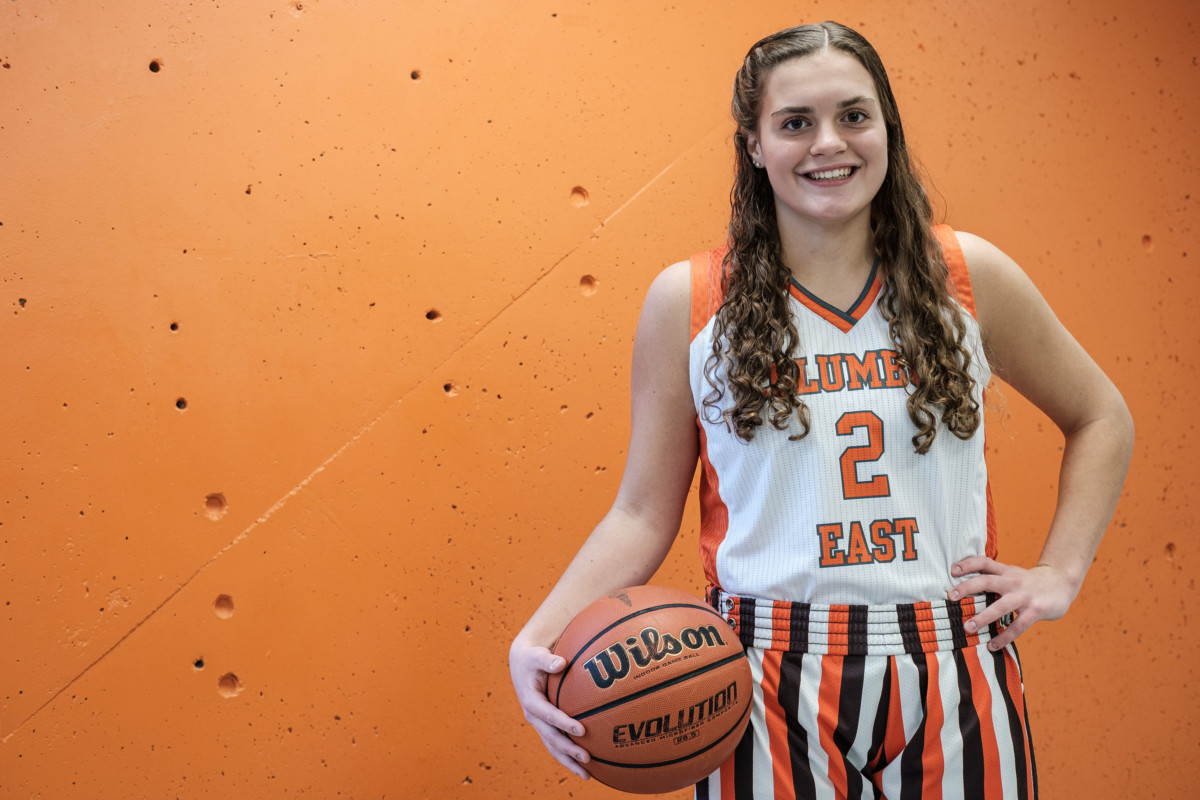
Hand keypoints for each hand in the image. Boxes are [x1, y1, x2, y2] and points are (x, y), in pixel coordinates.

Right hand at [508, 639, 591, 779]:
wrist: (522, 664)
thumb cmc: (532, 658)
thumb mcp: (536, 655)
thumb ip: (547, 660)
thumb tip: (561, 663)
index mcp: (531, 701)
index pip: (548, 715)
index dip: (564, 724)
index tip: (582, 731)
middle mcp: (534, 717)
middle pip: (551, 738)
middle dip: (568, 750)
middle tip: (587, 758)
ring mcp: (539, 724)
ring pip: (553, 747)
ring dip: (569, 761)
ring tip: (587, 775)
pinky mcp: (545, 726)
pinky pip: (557, 743)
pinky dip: (569, 755)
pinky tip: (586, 765)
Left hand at [947, 556, 1079, 650]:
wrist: (1062, 583)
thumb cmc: (1030, 582)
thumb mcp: (1012, 574)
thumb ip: (994, 577)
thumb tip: (964, 588)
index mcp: (1005, 571)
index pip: (984, 562)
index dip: (968, 564)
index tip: (952, 570)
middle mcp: (1013, 581)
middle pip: (987, 580)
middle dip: (968, 587)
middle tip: (951, 597)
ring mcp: (1024, 596)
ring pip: (1001, 606)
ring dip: (983, 617)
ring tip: (968, 628)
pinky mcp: (1035, 611)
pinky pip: (1017, 626)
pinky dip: (1004, 637)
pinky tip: (992, 646)